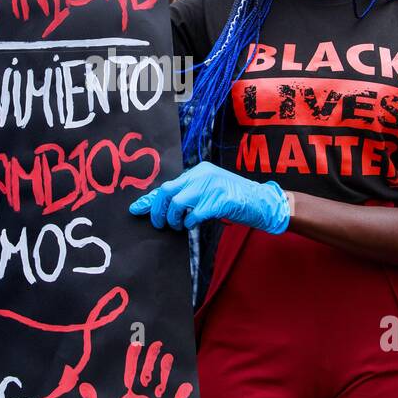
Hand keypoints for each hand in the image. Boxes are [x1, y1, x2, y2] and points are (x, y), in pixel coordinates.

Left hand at [129, 160, 290, 232]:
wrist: (261, 201)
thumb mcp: (210, 190)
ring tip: (177, 226)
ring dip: (173, 219)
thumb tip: (165, 208)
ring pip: (177, 203)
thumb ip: (191, 193)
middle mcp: (202, 175)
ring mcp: (211, 186)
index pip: (168, 184)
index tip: (136, 209)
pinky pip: (194, 215)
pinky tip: (193, 225)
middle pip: (167, 191)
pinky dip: (190, 223)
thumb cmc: (234, 199)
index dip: (150, 198)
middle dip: (157, 210)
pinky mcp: (219, 200)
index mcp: (198, 171)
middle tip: (158, 224)